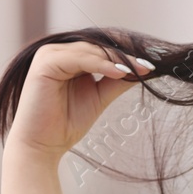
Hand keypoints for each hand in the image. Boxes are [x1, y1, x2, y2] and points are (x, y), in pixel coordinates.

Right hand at [5, 41, 155, 159]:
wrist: (40, 147)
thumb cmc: (65, 124)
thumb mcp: (99, 97)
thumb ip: (117, 81)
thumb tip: (144, 69)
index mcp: (68, 57)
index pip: (102, 48)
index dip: (127, 53)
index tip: (152, 64)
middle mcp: (57, 51)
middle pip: (98, 46)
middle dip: (126, 55)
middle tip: (150, 65)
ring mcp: (49, 54)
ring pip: (91, 50)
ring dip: (118, 59)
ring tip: (140, 69)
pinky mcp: (45, 62)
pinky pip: (80, 58)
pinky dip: (102, 64)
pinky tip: (120, 72)